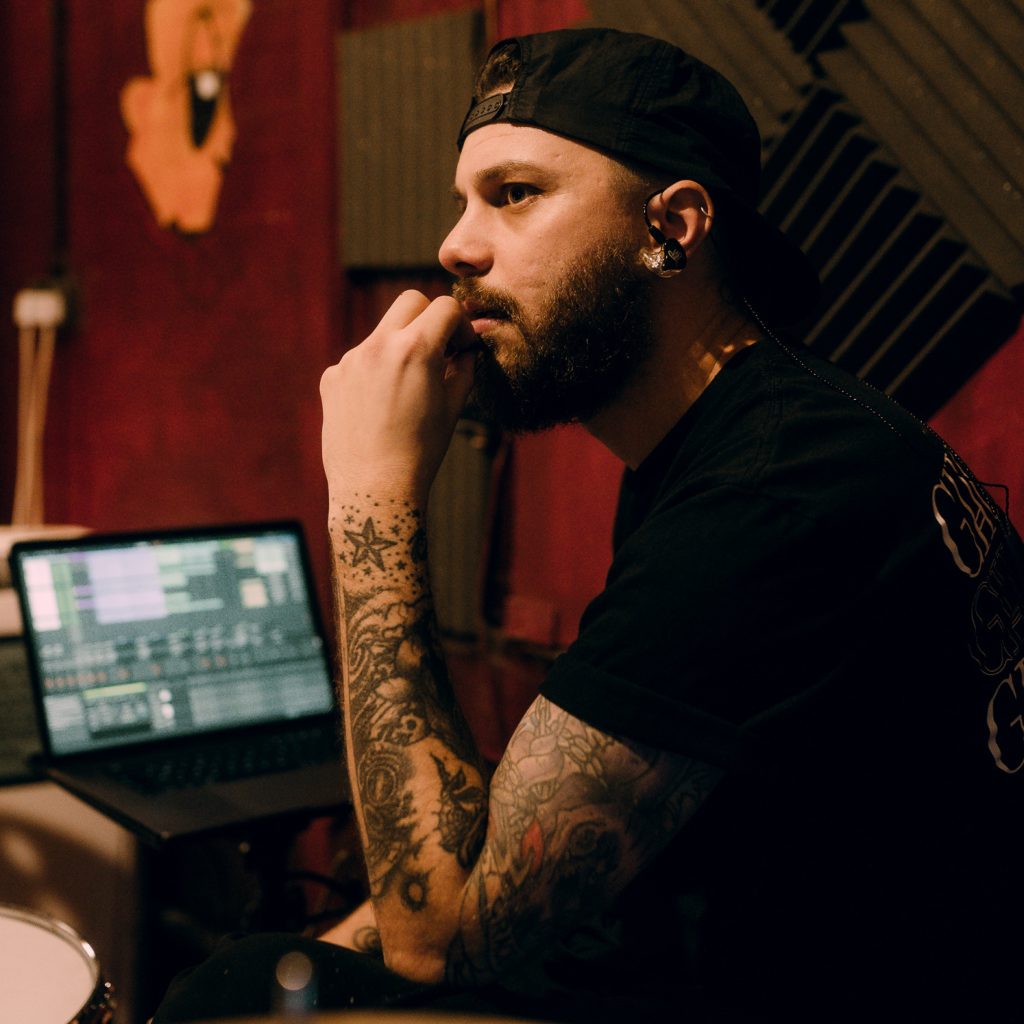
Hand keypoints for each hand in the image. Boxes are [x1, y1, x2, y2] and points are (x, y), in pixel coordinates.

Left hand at [320, 290, 478, 507]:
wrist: (374, 489)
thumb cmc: (421, 452)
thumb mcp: (453, 407)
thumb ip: (463, 367)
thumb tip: (467, 349)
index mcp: (416, 350)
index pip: (445, 307)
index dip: (461, 325)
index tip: (462, 348)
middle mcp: (379, 346)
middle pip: (410, 302)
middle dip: (429, 318)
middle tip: (438, 350)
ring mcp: (350, 360)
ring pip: (383, 333)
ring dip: (400, 348)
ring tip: (408, 392)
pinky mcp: (332, 377)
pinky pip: (360, 360)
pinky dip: (376, 372)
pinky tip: (380, 407)